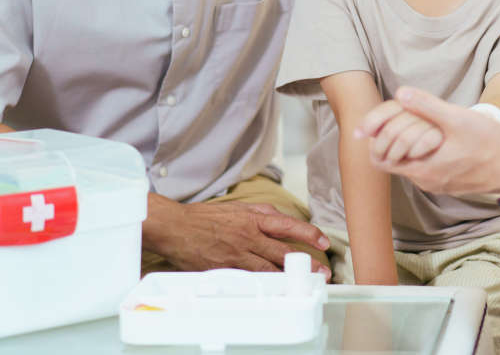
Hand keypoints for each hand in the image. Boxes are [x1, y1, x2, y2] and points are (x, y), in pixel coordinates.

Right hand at [144, 195, 330, 276]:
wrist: (177, 227)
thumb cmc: (205, 217)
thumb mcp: (238, 208)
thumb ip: (260, 214)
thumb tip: (280, 219)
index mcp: (253, 218)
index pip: (287, 225)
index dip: (308, 234)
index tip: (323, 242)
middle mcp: (248, 235)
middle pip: (283, 251)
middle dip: (306, 262)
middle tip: (323, 272)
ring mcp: (237, 254)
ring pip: (269, 268)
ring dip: (290, 277)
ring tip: (305, 283)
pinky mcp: (225, 269)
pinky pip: (249, 279)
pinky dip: (264, 285)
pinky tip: (275, 290)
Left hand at [356, 87, 499, 195]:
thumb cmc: (489, 144)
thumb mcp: (457, 119)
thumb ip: (427, 106)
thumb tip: (400, 93)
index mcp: (422, 169)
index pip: (380, 159)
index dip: (378, 139)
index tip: (385, 121)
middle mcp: (425, 181)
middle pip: (393, 161)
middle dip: (392, 138)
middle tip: (402, 117)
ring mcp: (437, 184)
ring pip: (410, 163)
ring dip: (410, 144)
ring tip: (419, 123)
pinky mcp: (448, 182)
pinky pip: (425, 167)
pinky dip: (423, 152)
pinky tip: (436, 136)